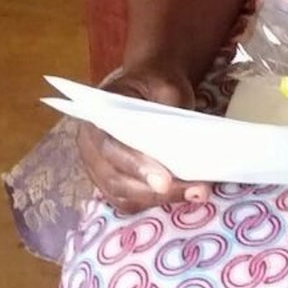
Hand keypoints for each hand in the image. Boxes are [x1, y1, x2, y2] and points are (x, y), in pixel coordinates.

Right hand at [79, 62, 210, 213]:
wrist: (150, 87)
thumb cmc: (155, 85)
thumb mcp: (166, 85)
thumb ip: (171, 108)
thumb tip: (181, 143)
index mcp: (96, 117)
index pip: (110, 148)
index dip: (136, 166)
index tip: (165, 181)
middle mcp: (91, 147)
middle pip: (116, 179)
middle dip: (155, 190)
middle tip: (195, 190)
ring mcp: (99, 169)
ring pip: (124, 196)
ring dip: (160, 200)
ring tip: (197, 192)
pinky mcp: (113, 183)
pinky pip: (130, 202)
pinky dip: (156, 203)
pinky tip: (183, 194)